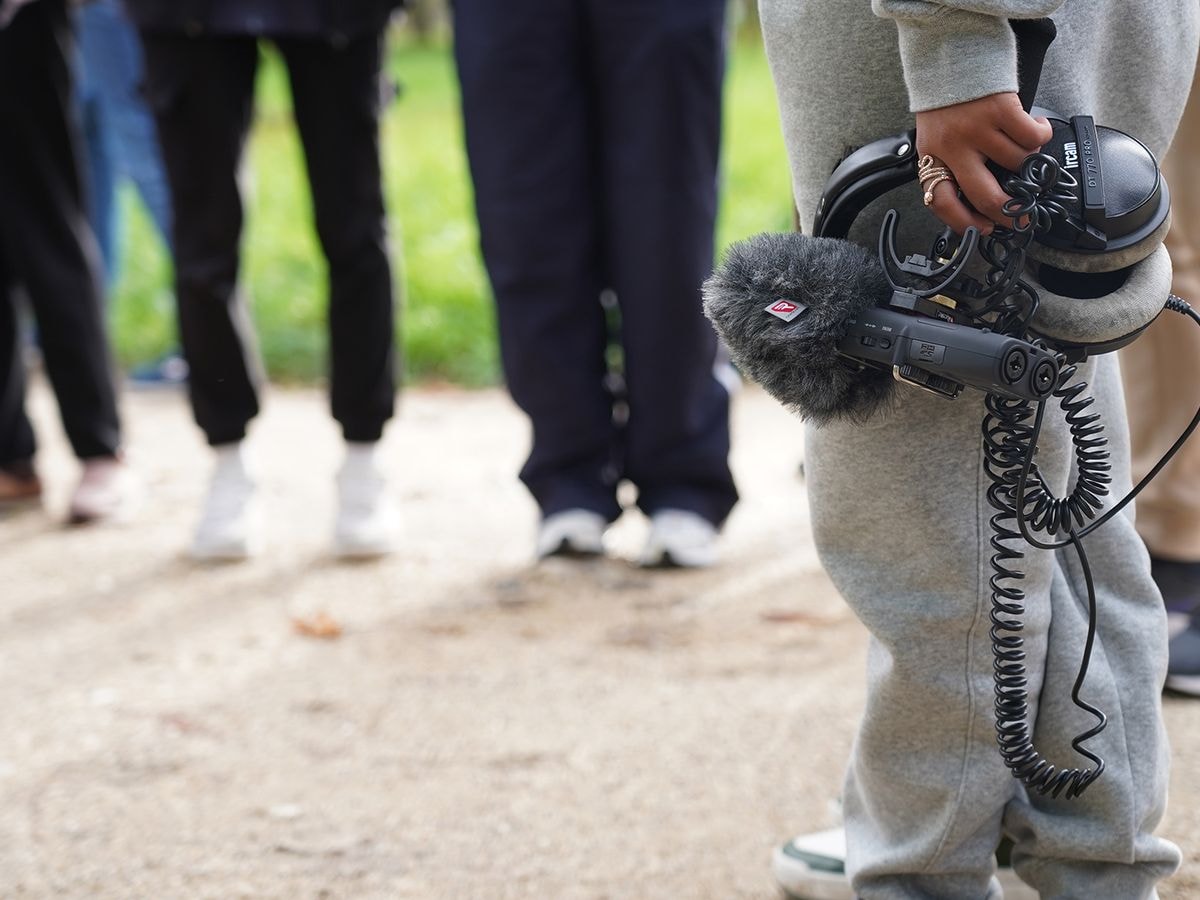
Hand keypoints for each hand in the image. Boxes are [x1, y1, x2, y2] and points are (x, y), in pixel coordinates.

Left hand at [915, 92, 1051, 234]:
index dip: (964, 222)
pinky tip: (1037, 127)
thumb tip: (976, 204)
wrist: (952, 58)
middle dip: (1008, 212)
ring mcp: (977, 129)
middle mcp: (953, 147)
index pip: (941, 202)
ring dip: (1029, 161)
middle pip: (985, 195)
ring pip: (1017, 163)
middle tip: (1021, 217)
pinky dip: (1042, 135)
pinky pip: (1032, 138)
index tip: (984, 229)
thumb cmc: (947, 103)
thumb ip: (950, 166)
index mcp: (932, 157)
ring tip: (1025, 148)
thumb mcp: (935, 140)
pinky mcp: (1000, 110)